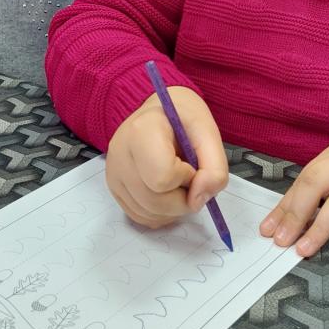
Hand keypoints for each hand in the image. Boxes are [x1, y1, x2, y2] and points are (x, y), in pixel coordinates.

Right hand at [106, 87, 228, 228]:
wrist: (159, 112)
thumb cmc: (183, 119)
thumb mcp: (208, 133)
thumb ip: (215, 168)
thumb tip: (199, 200)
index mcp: (141, 131)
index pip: (163, 178)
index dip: (187, 178)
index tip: (191, 163)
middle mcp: (120, 154)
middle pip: (154, 202)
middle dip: (183, 200)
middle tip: (191, 180)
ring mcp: (113, 173)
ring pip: (147, 214)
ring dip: (173, 210)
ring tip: (179, 184)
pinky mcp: (113, 188)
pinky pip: (139, 216)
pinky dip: (160, 214)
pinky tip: (167, 194)